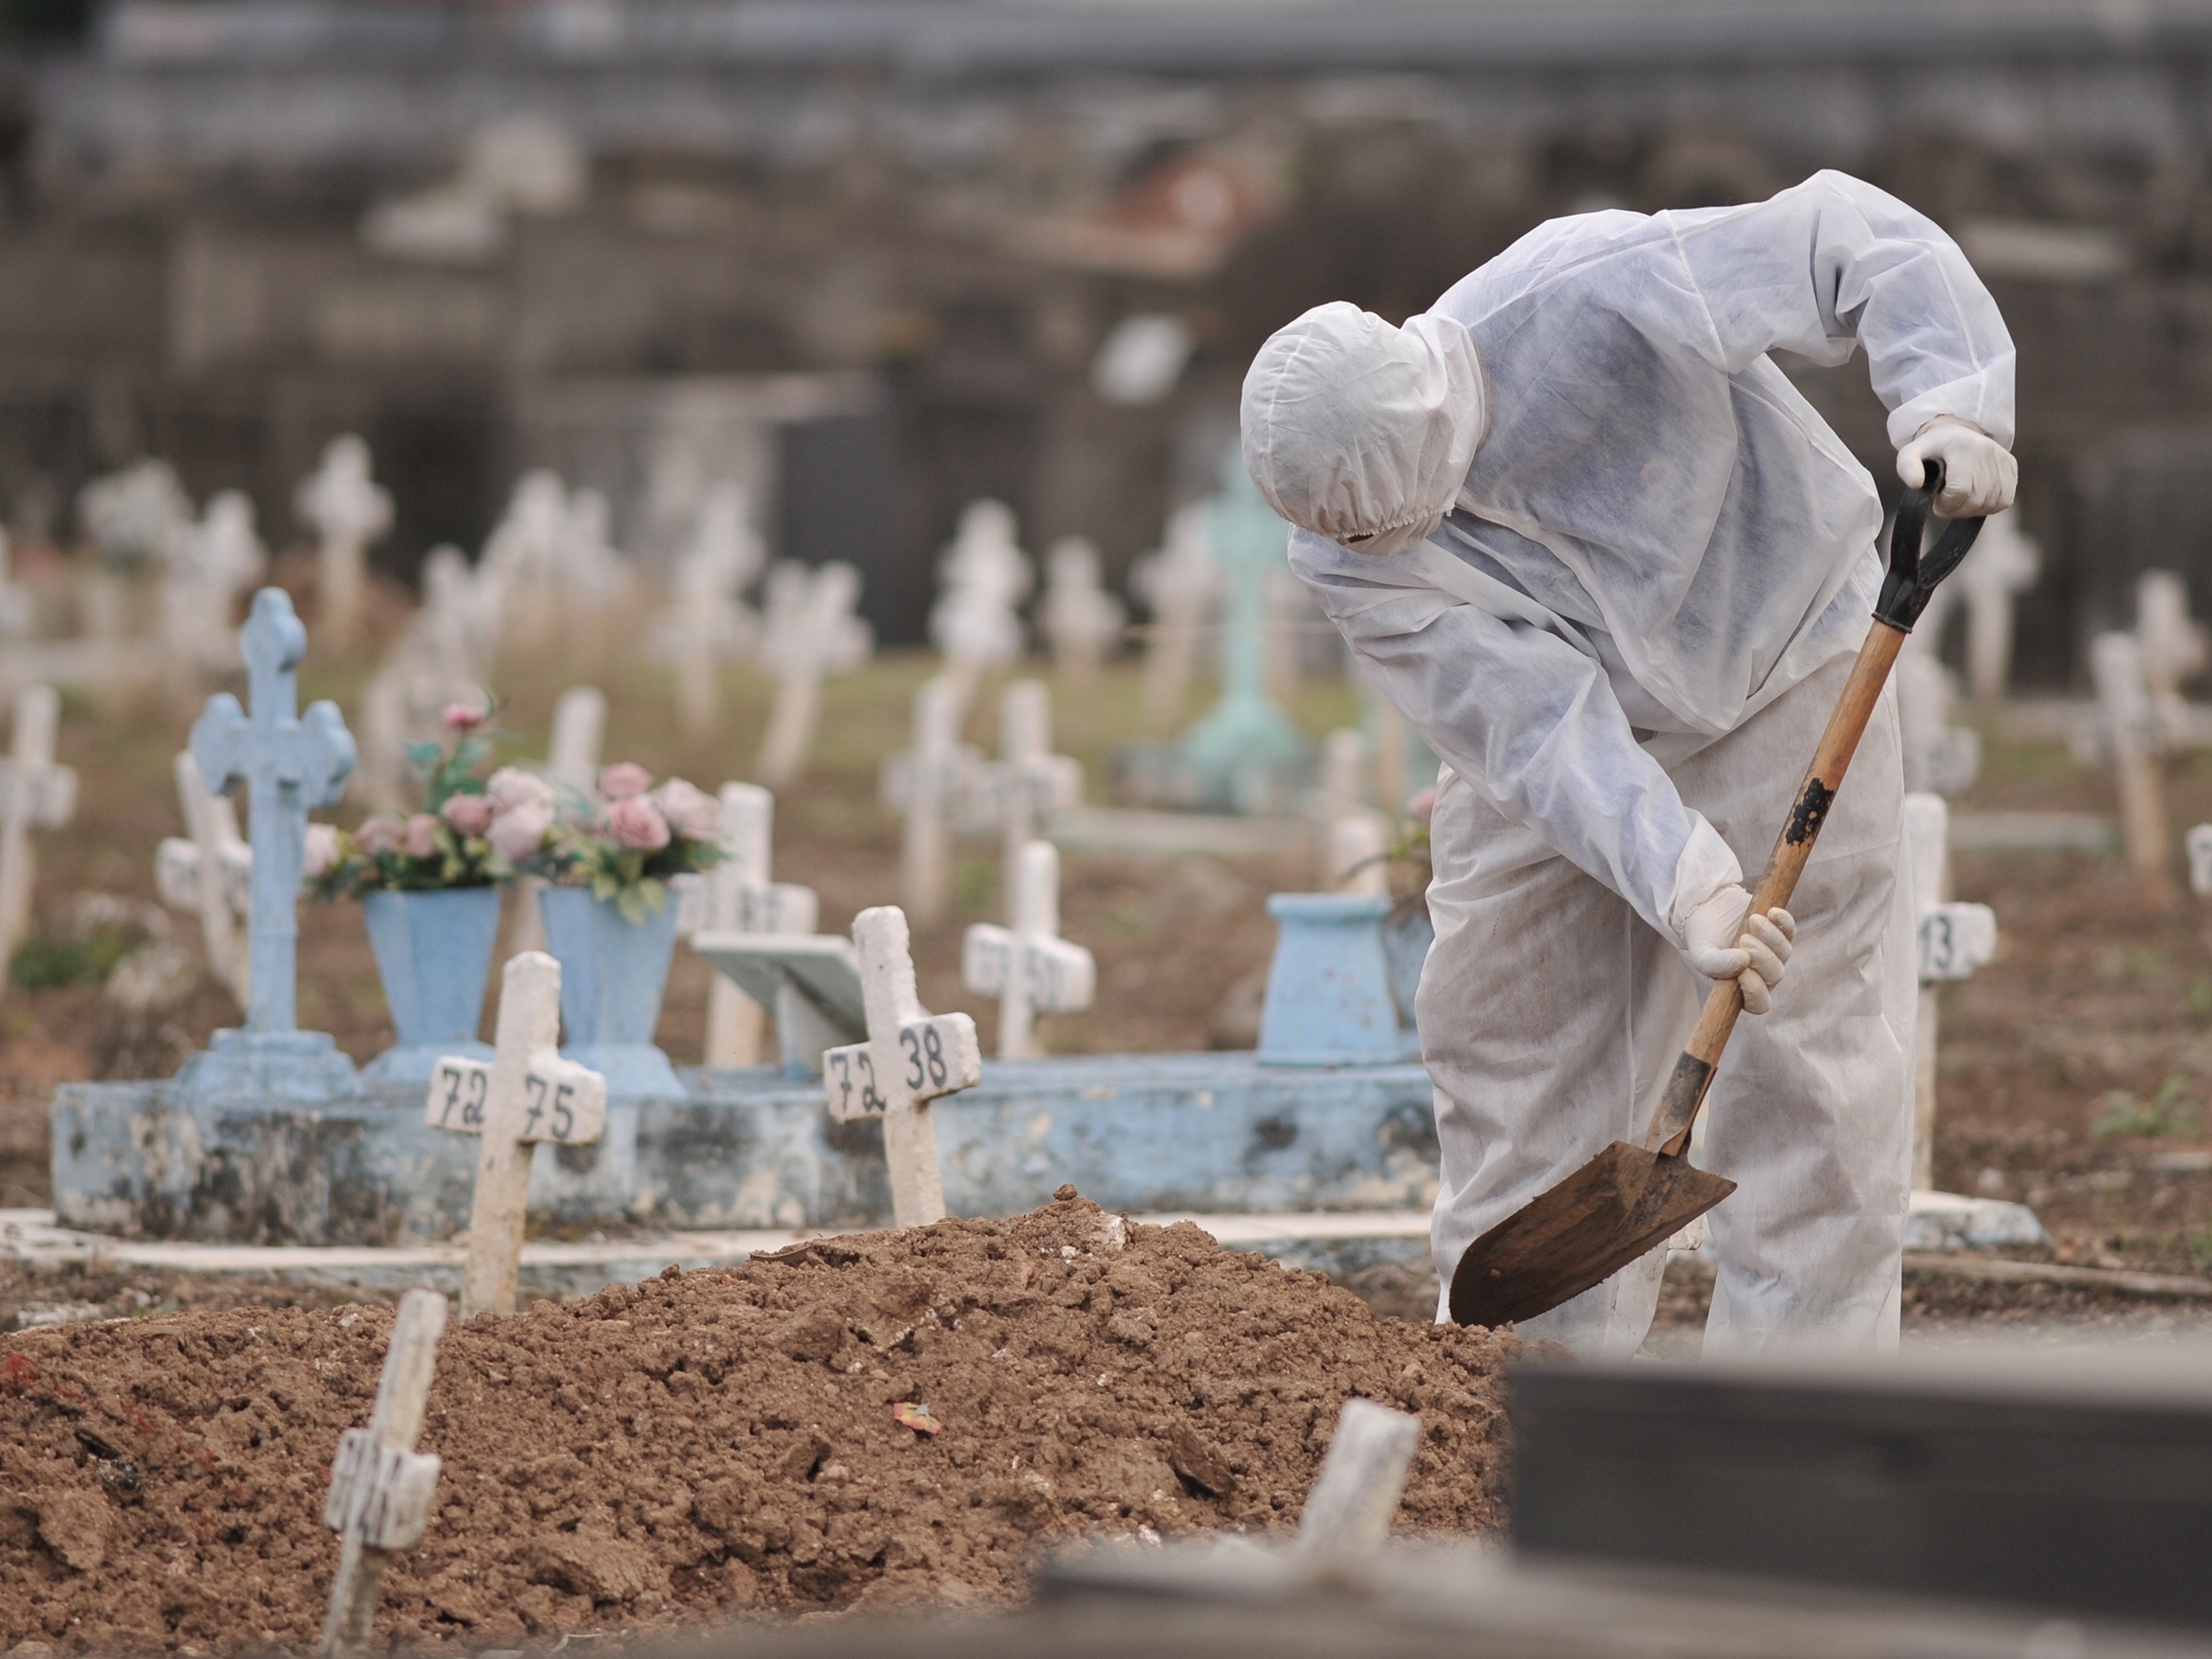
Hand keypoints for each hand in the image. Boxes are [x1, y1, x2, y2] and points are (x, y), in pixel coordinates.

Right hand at [1684, 886, 1796, 1014]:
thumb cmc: (1704, 939)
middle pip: (1775, 975)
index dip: (1756, 991)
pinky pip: (1790, 930)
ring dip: (1770, 936)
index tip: (1743, 971)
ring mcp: (1774, 953)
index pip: (1760, 1003)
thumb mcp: (1701, 955)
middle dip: (1761, 957)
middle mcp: (1763, 974)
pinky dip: (1784, 922)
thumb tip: (1744, 962)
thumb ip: (1715, 965)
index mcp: (1743, 988)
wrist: (1706, 910)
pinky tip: (1771, 912)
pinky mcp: (1780, 931)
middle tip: (1742, 940)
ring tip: (1752, 920)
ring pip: (1784, 952)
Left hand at [1896, 417, 2016, 517]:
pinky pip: (2004, 501)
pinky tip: (1975, 496)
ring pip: (1990, 503)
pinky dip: (1988, 505)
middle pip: (1975, 500)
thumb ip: (1907, 468)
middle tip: (1946, 501)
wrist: (1955, 433)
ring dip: (1972, 509)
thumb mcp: (1910, 454)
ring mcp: (2002, 458)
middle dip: (1957, 508)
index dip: (1946, 503)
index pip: (1959, 491)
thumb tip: (1915, 484)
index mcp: (1962, 447)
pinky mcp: (2011, 467)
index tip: (1938, 498)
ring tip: (1959, 498)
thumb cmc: (1931, 450)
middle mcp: (1987, 450)